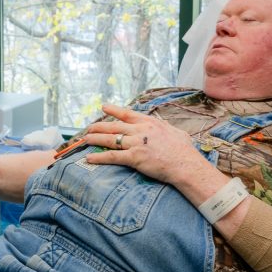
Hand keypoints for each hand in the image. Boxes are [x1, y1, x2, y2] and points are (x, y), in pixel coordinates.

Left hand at [81, 103, 211, 187]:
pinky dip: (100, 157)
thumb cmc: (185, 151)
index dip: (113, 110)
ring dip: (95, 139)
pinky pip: (113, 156)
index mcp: (150, 123)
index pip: (127, 114)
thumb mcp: (176, 132)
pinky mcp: (135, 157)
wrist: (186, 164)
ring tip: (85, 140)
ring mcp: (137, 143)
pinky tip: (90, 158)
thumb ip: (166, 128)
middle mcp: (141, 130)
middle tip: (88, 128)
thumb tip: (165, 125)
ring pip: (110, 139)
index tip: (103, 107)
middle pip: (114, 126)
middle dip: (99, 127)